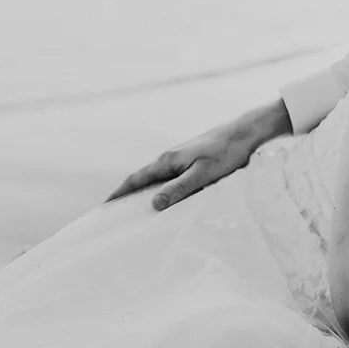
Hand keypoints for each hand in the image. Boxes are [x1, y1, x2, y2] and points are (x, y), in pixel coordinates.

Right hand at [104, 101, 289, 209]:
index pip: (135, 179)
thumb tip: (154, 204)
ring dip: (143, 193)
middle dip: (126, 195)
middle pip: (141, 179)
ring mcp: (179, 159)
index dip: (118, 194)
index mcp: (167, 160)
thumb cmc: (225, 153)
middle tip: (115, 214)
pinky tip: (166, 199)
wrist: (244, 133)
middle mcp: (169, 158)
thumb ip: (179, 189)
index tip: (104, 207)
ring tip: (135, 211)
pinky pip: (169, 178)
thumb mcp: (202, 175)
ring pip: (155, 179)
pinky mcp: (191, 161)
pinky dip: (161, 189)